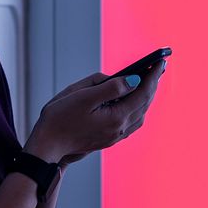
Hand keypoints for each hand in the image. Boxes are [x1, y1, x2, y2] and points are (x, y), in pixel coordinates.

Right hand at [25, 61, 166, 163]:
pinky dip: (137, 108)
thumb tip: (133, 80)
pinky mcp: (107, 139)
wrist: (47, 145)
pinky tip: (134, 102)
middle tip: (158, 67)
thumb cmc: (60, 118)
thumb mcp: (83, 96)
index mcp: (116, 118)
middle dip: (152, 85)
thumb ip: (110, 87)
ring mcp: (114, 136)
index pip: (142, 93)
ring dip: (146, 98)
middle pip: (144, 104)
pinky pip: (131, 122)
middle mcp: (119, 129)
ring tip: (149, 82)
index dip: (152, 76)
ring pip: (140, 115)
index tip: (160, 61)